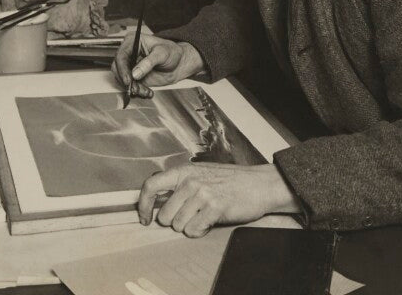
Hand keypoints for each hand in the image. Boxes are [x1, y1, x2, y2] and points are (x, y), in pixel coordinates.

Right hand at [111, 34, 204, 97]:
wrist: (178, 63)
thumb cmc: (171, 52)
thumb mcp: (162, 53)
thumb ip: (149, 62)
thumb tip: (135, 73)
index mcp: (133, 41)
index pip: (121, 55)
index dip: (122, 68)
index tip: (128, 80)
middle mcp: (129, 53)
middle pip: (117, 68)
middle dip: (126, 80)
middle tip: (135, 89)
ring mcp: (130, 65)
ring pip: (122, 79)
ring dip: (132, 87)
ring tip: (145, 91)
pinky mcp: (133, 76)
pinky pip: (130, 85)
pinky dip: (137, 91)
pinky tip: (147, 92)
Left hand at [137, 163, 301, 236]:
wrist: (258, 184)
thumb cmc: (230, 181)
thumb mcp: (201, 173)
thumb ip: (180, 184)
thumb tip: (157, 202)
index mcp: (184, 171)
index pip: (151, 185)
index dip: (143, 205)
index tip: (145, 218)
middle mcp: (190, 181)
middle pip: (165, 215)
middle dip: (175, 221)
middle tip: (191, 216)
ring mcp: (202, 194)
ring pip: (178, 225)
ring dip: (190, 226)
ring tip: (203, 216)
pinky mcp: (214, 208)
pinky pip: (194, 231)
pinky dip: (201, 231)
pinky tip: (210, 221)